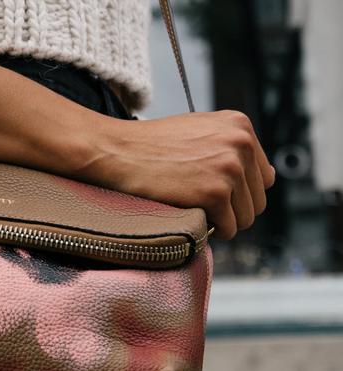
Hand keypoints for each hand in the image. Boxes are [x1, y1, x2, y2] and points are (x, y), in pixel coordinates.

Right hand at [67, 110, 275, 239]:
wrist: (114, 151)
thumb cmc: (148, 145)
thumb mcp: (198, 132)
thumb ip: (230, 146)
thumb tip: (270, 176)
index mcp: (240, 125)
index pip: (263, 176)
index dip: (237, 192)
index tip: (209, 193)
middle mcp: (241, 143)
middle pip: (257, 199)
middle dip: (231, 210)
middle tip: (198, 207)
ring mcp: (230, 167)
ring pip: (246, 217)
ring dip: (222, 221)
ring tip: (192, 211)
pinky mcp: (216, 192)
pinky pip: (228, 227)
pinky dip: (211, 230)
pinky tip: (189, 216)